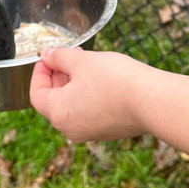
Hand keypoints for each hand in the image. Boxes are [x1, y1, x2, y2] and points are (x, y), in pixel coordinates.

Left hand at [29, 46, 147, 141]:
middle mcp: (71, 129)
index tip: (47, 57)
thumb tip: (46, 55)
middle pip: (55, 100)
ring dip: (75, 83)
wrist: (152, 101)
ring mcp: (91, 132)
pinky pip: (91, 111)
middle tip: (70, 55)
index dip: (39, 72)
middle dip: (59, 75)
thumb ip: (59, 57)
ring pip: (74, 105)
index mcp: (58, 113)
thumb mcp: (82, 60)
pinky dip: (90, 94)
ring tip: (88, 62)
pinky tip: (103, 78)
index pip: (37, 94)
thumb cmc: (114, 79)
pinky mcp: (109, 131)